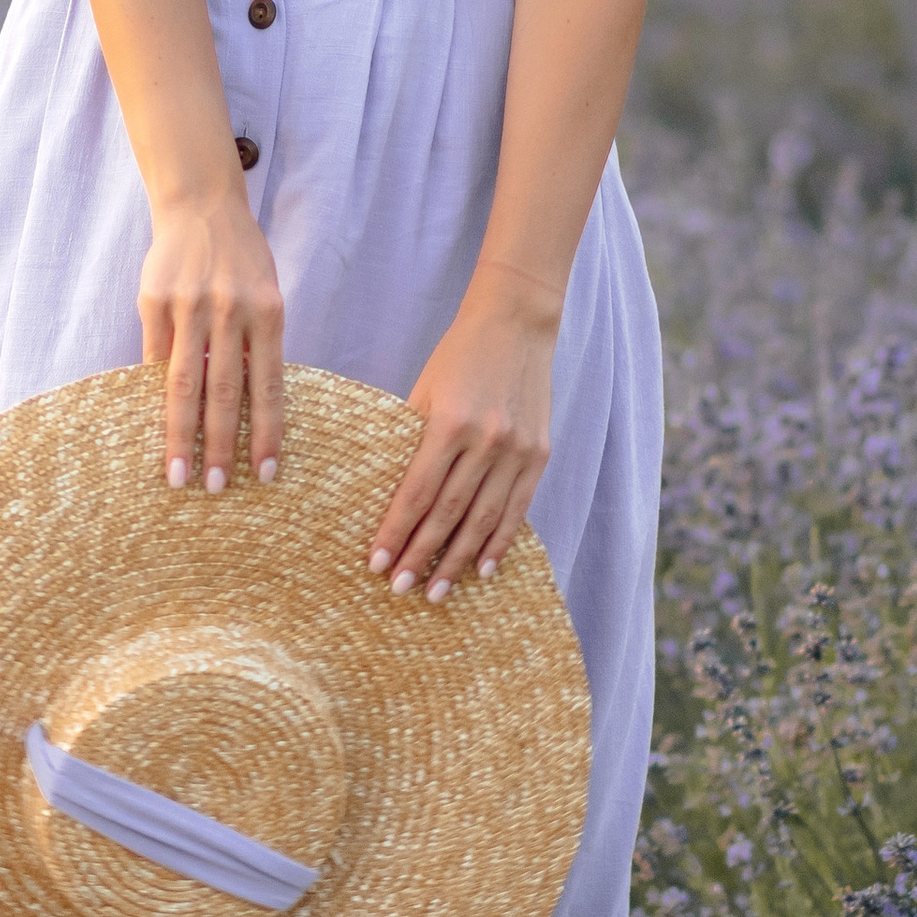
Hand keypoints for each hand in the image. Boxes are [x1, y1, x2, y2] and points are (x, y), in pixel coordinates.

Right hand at [138, 194, 284, 490]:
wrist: (201, 205)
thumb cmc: (241, 260)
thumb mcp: (266, 297)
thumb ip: (257, 347)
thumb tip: (252, 413)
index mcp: (268, 312)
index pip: (269, 386)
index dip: (267, 433)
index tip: (265, 474)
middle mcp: (229, 310)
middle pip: (224, 392)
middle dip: (221, 446)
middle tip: (217, 488)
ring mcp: (188, 305)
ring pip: (184, 383)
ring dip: (182, 435)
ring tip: (180, 475)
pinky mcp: (154, 300)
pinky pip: (154, 357)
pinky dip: (154, 395)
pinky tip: (154, 427)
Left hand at [371, 268, 558, 599]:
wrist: (517, 324)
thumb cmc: (458, 355)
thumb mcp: (425, 390)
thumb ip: (411, 440)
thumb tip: (390, 496)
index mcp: (450, 424)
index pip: (417, 493)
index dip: (396, 532)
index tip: (376, 564)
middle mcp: (487, 441)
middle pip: (448, 514)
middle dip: (421, 556)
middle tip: (399, 590)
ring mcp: (518, 451)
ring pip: (483, 520)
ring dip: (457, 561)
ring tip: (435, 592)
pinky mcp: (539, 455)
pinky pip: (517, 509)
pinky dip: (499, 542)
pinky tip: (482, 570)